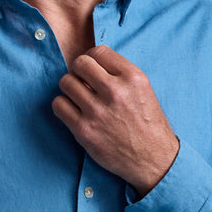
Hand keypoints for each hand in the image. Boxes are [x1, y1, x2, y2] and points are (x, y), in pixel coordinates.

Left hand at [52, 45, 178, 197]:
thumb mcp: (143, 90)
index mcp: (132, 78)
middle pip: (79, 63)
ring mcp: (97, 111)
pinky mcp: (84, 130)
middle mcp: (115, 91)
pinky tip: (73, 111)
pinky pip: (58, 105)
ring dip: (70, 88)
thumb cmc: (147, 124)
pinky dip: (63, 106)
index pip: (98, 51)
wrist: (153, 160)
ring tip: (79, 97)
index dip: (93, 59)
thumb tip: (91, 61)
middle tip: (84, 82)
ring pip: (66, 82)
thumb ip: (119, 73)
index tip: (94, 71)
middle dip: (79, 71)